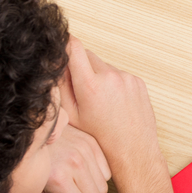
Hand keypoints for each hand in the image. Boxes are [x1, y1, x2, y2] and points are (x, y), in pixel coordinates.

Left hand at [26, 125, 111, 192]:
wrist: (23, 138)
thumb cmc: (25, 171)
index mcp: (58, 178)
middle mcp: (75, 162)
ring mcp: (85, 149)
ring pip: (103, 188)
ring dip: (86, 190)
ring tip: (66, 182)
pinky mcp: (91, 143)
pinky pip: (105, 172)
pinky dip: (93, 177)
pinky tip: (75, 172)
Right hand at [63, 36, 159, 168]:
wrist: (133, 149)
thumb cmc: (99, 137)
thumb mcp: (71, 116)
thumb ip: (60, 89)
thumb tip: (54, 66)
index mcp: (90, 85)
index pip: (74, 47)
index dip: (64, 43)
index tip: (58, 44)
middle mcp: (110, 77)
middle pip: (87, 56)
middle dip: (79, 65)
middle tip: (77, 86)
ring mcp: (126, 78)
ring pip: (103, 66)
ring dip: (97, 75)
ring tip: (98, 101)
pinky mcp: (137, 81)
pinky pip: (118, 74)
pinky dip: (112, 83)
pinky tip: (112, 103)